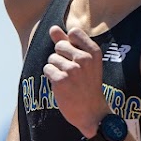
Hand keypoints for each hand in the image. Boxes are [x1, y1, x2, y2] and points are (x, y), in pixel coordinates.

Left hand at [43, 24, 105, 138]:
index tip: (77, 59)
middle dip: (61, 58)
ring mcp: (73, 70)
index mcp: (94, 51)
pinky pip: (47, 69)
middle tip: (73, 74)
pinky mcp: (61, 81)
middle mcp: (84, 59)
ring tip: (68, 81)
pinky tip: (62, 87)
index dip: (70, 44)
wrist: (91, 113)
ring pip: (52, 58)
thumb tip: (53, 27)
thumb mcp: (84, 62)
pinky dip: (51, 77)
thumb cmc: (87, 85)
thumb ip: (68, 43)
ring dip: (55, 69)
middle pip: (59, 45)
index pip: (73, 32)